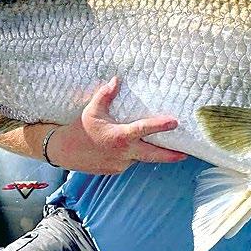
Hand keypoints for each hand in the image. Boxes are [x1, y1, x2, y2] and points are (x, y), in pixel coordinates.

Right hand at [46, 76, 186, 173]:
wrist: (64, 151)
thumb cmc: (79, 129)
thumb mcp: (92, 110)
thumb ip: (106, 95)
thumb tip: (116, 79)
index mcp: (119, 136)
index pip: (144, 130)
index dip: (160, 126)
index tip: (175, 122)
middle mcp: (123, 153)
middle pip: (153, 156)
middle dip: (171, 155)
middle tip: (187, 153)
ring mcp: (120, 164)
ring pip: (141, 158)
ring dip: (150, 152)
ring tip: (166, 148)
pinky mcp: (116, 170)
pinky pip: (130, 161)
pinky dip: (133, 155)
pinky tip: (132, 148)